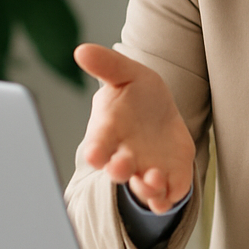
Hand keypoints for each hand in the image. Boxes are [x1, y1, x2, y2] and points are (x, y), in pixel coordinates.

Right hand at [76, 43, 194, 212]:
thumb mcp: (127, 74)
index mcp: (109, 133)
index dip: (95, 149)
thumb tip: (81, 49)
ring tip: (150, 178)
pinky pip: (163, 198)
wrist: (161, 117)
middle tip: (121, 164)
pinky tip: (167, 191)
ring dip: (143, 187)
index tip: (94, 153)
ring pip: (139, 188)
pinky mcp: (167, 180)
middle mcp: (123, 156)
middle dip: (117, 169)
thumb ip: (107, 65)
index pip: (98, 143)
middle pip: (116, 169)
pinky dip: (163, 199)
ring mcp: (144, 170)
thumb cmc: (137, 96)